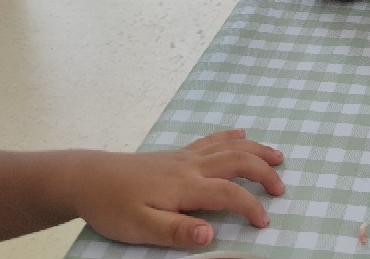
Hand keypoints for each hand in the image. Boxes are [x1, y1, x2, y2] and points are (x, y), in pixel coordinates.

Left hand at [74, 130, 284, 249]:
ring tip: (278, 156)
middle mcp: (191, 166)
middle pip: (238, 162)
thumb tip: (211, 235)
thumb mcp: (140, 228)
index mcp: (186, 186)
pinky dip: (231, 136)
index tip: (264, 222)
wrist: (87, 178)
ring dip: (256, 150)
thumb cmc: (112, 206)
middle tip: (281, 187)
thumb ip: (177, 232)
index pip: (230, 194)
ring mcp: (184, 157)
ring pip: (229, 147)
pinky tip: (242, 134)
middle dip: (264, 172)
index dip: (251, 207)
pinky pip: (211, 140)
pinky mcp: (176, 155)